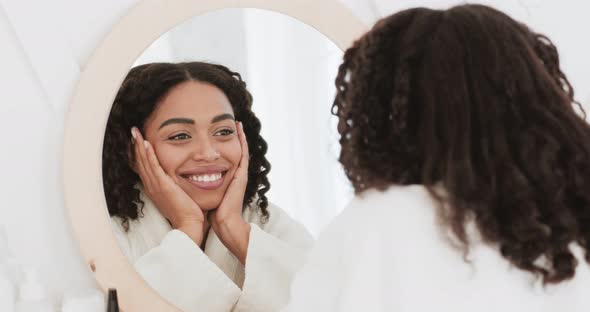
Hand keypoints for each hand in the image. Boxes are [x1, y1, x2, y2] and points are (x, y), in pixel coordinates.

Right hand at [131, 127, 208, 245]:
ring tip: (135, 132)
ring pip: (144, 162)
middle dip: (136, 146)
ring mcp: (156, 186)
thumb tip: (182, 177)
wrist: (189, 225)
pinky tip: (146, 144)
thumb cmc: (188, 213)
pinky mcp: (163, 186)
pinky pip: (154, 167)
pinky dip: (149, 155)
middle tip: (133, 131)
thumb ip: (177, 185)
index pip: (144, 167)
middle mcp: (151, 186)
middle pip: (140, 162)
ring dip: (139, 146)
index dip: (140, 153)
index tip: (138, 140)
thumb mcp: (179, 195)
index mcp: (155, 188)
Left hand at [209, 122, 250, 263]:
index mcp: (224, 178)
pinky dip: (243, 141)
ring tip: (237, 121)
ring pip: (240, 150)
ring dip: (240, 135)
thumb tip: (183, 180)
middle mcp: (233, 174)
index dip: (221, 145)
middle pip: (233, 151)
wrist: (223, 223)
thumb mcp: (203, 194)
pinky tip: (240, 129)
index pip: (223, 158)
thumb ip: (198, 186)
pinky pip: (244, 153)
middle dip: (232, 137)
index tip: (215, 132)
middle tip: (230, 122)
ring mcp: (239, 173)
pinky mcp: (242, 174)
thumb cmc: (211, 212)